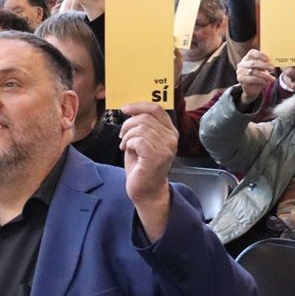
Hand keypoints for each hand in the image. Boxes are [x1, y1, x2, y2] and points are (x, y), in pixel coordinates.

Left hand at [119, 103, 177, 242]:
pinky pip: (138, 140)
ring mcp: (166, 147)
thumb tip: (130, 110)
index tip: (125, 109)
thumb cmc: (142, 166)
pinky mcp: (156, 156)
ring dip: (127, 136)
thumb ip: (141, 126)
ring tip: (126, 145)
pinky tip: (127, 150)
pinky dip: (128, 143)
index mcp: (170, 131)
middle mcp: (171, 138)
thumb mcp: (142, 141)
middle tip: (123, 136)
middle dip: (128, 125)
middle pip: (145, 117)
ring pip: (140, 128)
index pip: (157, 109)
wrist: (146, 190)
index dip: (139, 105)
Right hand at [236, 49, 275, 102]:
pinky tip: (266, 82)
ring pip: (254, 72)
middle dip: (265, 65)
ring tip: (272, 78)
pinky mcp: (241, 79)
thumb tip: (274, 60)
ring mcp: (240, 71)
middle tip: (273, 68)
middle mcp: (242, 64)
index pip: (252, 53)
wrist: (252, 88)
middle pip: (254, 63)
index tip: (268, 59)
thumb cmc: (258, 75)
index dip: (260, 55)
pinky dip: (261, 80)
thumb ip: (265, 62)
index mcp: (247, 58)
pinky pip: (252, 79)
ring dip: (265, 75)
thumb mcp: (262, 67)